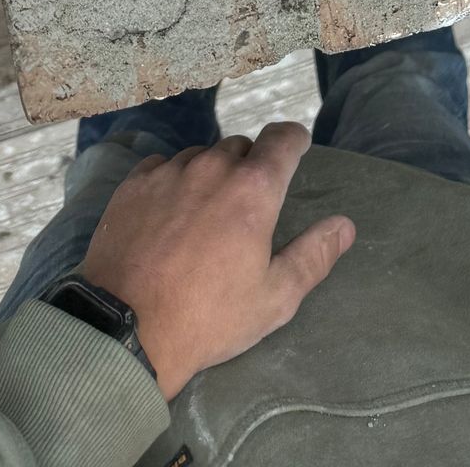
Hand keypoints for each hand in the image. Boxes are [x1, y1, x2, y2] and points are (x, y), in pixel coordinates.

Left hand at [78, 122, 354, 397]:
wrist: (124, 331)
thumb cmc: (207, 318)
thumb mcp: (273, 299)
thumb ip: (314, 256)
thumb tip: (345, 225)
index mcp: (254, 189)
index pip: (283, 138)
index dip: (293, 141)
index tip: (296, 152)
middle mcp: (212, 166)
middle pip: (241, 148)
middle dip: (250, 168)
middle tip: (246, 207)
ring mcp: (169, 171)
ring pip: (201, 157)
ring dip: (210, 175)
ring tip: (204, 215)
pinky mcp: (133, 184)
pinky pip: (163, 167)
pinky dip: (173, 182)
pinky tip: (168, 214)